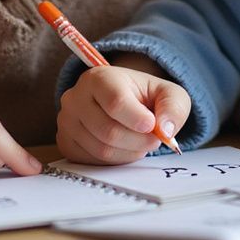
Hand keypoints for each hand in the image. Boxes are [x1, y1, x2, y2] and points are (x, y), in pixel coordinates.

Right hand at [56, 65, 190, 164]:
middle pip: (109, 131)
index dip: (137, 119)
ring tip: (140, 142)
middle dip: (139, 141)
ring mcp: (66, 121)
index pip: (115, 102)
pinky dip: (115, 161)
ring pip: (102, 150)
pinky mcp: (65, 142)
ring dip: (129, 153)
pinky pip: (92, 162)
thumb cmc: (143, 96)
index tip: (152, 126)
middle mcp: (76, 97)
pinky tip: (124, 148)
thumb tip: (166, 131)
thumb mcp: (167, 93)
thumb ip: (173, 107)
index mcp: (99, 77)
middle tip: (154, 139)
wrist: (120, 100)